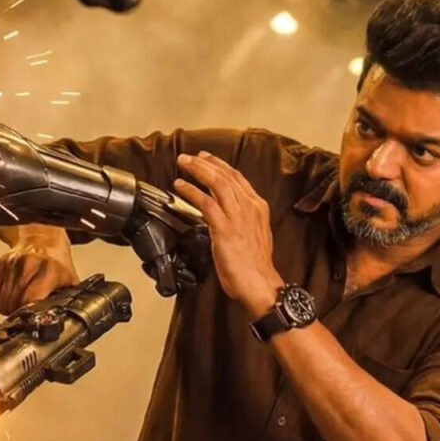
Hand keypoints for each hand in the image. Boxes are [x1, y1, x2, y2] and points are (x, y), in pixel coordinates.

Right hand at [0, 234, 79, 314]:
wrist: (42, 241)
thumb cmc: (56, 263)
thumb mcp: (69, 282)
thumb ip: (68, 301)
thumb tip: (65, 319)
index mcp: (48, 270)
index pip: (30, 300)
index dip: (29, 313)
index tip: (32, 317)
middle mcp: (28, 264)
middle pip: (14, 303)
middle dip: (18, 313)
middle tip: (25, 312)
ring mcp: (12, 263)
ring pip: (1, 300)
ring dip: (7, 308)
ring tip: (18, 306)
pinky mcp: (0, 264)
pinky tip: (9, 299)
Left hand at [173, 152, 282, 317]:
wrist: (259, 284)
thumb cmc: (254, 266)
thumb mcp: (253, 234)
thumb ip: (241, 220)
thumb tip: (225, 214)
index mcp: (257, 207)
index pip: (238, 177)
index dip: (220, 165)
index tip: (206, 158)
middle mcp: (249, 207)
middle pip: (225, 176)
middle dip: (205, 163)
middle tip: (189, 156)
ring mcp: (237, 216)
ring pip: (216, 183)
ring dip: (197, 170)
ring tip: (183, 163)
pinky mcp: (224, 228)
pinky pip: (206, 203)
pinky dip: (191, 192)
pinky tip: (180, 186)